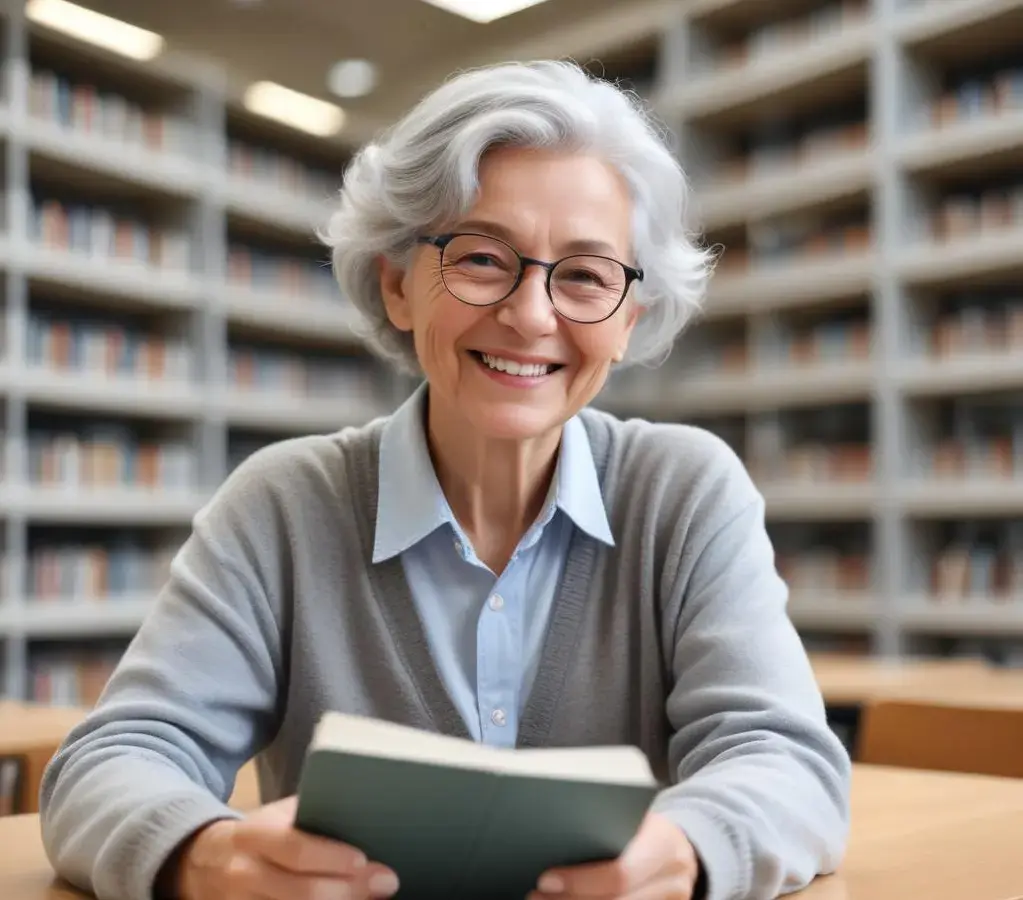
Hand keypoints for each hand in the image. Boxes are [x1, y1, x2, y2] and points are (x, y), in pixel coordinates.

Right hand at [174, 796, 398, 899]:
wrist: (200, 863)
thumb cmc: (256, 834)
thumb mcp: (274, 816)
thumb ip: (309, 815)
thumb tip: (363, 813)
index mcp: (253, 837)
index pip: (295, 849)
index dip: (332, 858)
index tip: (365, 859)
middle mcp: (244, 875)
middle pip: (301, 892)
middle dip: (349, 890)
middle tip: (386, 882)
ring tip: (372, 899)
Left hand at [529, 812, 699, 898]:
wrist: (684, 848)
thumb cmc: (646, 829)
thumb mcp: (635, 820)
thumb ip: (605, 827)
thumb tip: (553, 836)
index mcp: (664, 846)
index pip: (619, 874)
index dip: (579, 882)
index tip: (545, 880)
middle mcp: (673, 882)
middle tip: (535, 898)